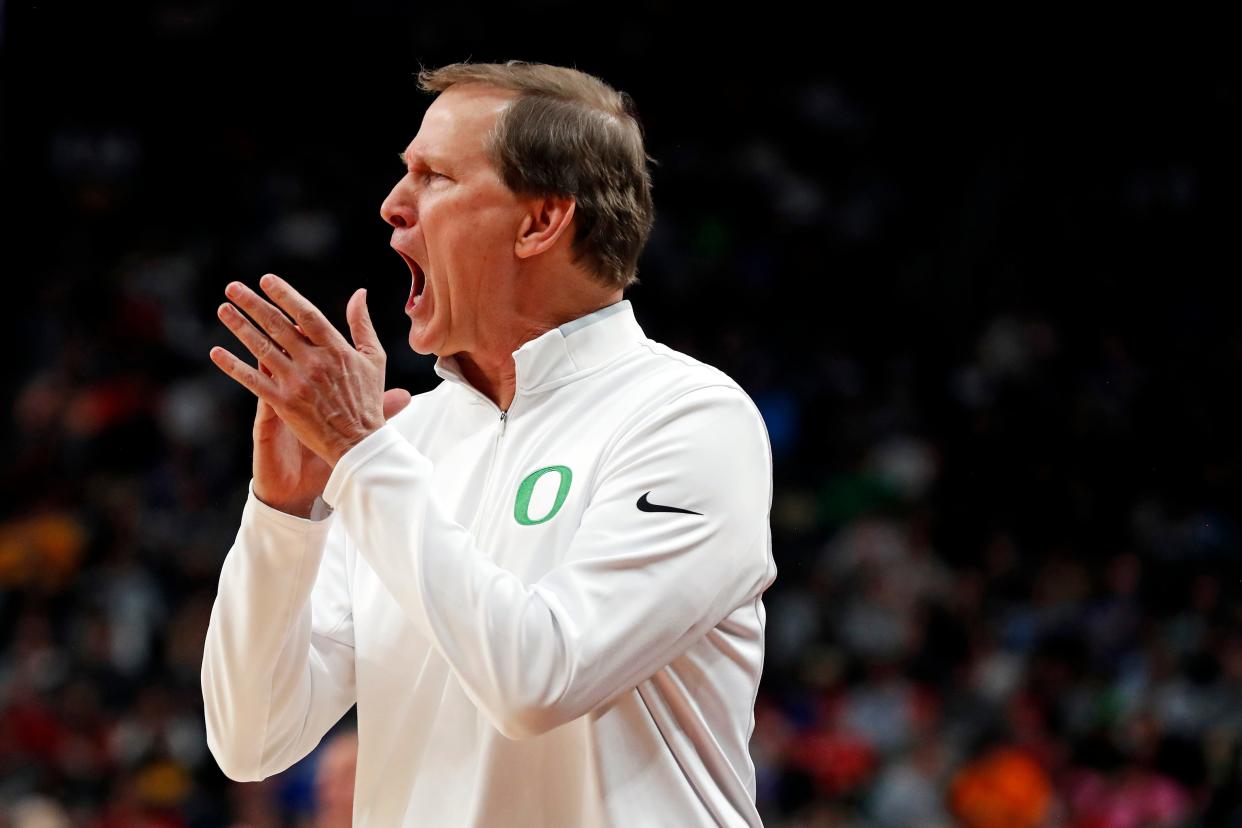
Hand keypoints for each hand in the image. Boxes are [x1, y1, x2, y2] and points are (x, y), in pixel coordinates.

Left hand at [210, 274, 410, 513]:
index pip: (306, 314)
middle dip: (253, 303)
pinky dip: (233, 366)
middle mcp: (314, 363)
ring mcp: (297, 383)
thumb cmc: (367, 400)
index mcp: (336, 349)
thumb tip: (359, 293)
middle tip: (232, 287)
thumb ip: (363, 325)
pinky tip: (216, 352)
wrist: (359, 443)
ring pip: (261, 348)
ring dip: (239, 327)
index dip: (285, 295)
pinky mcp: (283, 403)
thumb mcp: (373, 358)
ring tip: (223, 310)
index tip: (266, 279)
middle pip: (277, 325)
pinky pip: (253, 380)